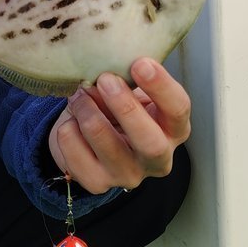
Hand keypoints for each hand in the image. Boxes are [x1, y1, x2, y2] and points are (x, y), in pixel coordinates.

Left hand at [48, 57, 190, 194]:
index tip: (140, 63)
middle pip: (150, 142)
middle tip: (106, 79)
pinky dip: (69, 132)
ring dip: (89, 112)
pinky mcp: (98, 183)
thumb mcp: (131, 91)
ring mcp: (128, 174)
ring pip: (108, 147)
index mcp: (173, 129)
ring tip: (80, 94)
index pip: (178, 109)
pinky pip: (76, 157)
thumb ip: (125, 82)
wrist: (93, 138)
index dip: (161, 86)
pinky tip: (72, 121)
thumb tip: (104, 74)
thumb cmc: (119, 108)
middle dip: (125, 108)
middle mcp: (157, 158)